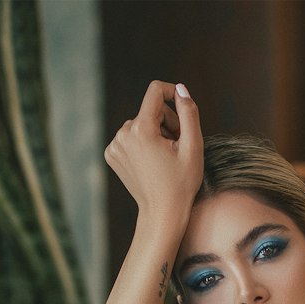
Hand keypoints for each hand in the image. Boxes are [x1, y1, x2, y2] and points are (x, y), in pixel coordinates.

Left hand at [104, 81, 202, 220]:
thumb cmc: (181, 184)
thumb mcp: (193, 147)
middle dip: (166, 122)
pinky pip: (130, 137)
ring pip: (139, 123)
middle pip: (149, 110)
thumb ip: (189, 113)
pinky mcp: (111, 154)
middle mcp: (123, 134)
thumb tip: (181, 89)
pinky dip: (142, 144)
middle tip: (177, 146)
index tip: (182, 105)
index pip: (155, 91)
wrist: (162, 214)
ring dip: (154, 134)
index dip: (172, 93)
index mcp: (142, 130)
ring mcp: (114, 145)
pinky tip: (151, 162)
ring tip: (165, 157)